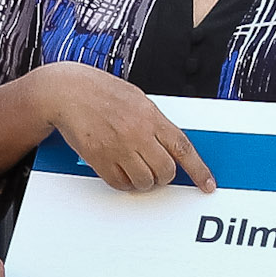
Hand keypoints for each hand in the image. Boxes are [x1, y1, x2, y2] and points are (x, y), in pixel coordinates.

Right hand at [32, 63, 216, 195]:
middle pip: (166, 171)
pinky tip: (120, 170)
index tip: (207, 184)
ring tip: (136, 169)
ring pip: (145, 181)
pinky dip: (123, 182)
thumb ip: (155, 122)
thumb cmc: (100, 91)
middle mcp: (137, 133)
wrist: (68, 91)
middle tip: (156, 170)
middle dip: (164, 176)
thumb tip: (169, 143)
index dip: (198, 170)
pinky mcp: (100, 159)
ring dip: (143, 181)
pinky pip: (120, 184)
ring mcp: (118, 147)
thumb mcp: (137, 99)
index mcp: (151, 116)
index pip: (183, 148)